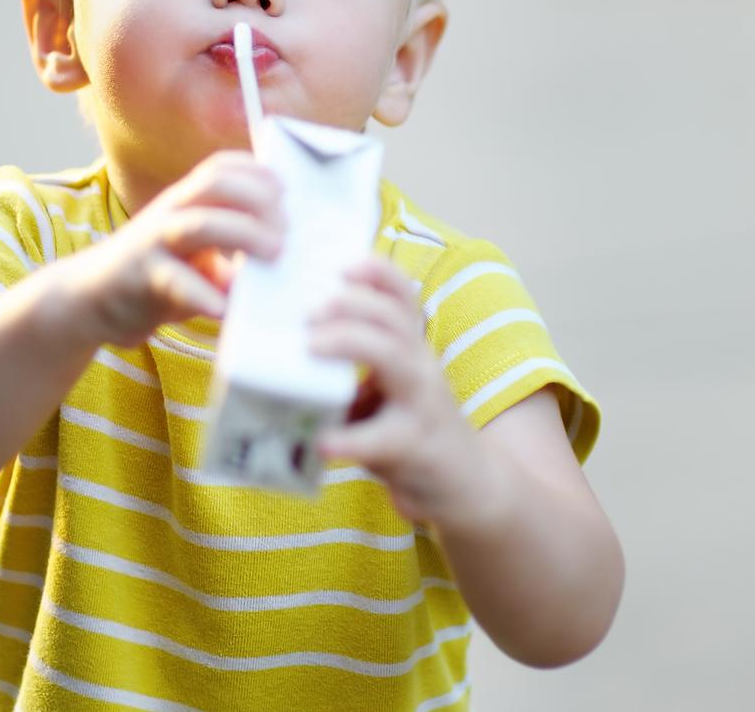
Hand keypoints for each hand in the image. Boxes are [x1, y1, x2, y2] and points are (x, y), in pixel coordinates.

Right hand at [68, 151, 282, 345]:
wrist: (87, 300)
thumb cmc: (155, 275)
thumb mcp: (196, 253)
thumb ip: (231, 249)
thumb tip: (285, 255)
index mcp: (184, 201)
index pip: (220, 168)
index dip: (256, 171)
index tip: (288, 189)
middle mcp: (169, 212)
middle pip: (215, 184)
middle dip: (257, 199)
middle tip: (287, 232)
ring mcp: (153, 243)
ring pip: (199, 224)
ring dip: (243, 234)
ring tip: (276, 254)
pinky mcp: (142, 279)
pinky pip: (176, 281)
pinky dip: (204, 294)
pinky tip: (226, 308)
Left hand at [311, 258, 505, 526]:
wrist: (470, 487)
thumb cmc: (415, 432)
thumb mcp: (389, 391)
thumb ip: (354, 370)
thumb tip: (284, 349)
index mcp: (412, 349)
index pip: (401, 296)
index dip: (377, 273)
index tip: (343, 265)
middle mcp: (420, 367)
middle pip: (392, 316)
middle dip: (349, 304)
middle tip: (307, 312)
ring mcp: (421, 405)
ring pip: (393, 357)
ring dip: (349, 343)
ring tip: (310, 347)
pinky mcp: (415, 447)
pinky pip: (380, 438)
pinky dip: (348, 438)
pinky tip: (322, 440)